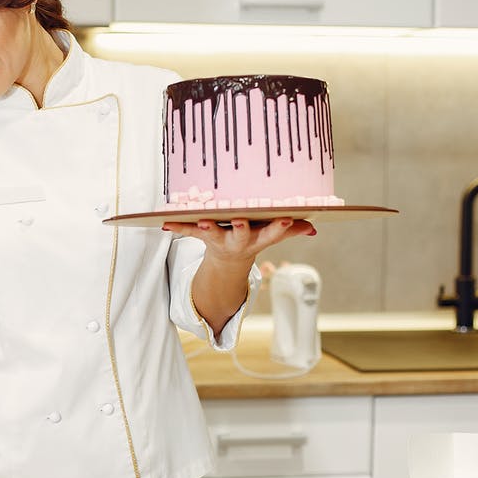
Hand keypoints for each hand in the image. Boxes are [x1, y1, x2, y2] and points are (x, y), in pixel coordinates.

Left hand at [162, 217, 315, 265]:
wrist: (229, 260)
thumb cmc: (254, 237)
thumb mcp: (271, 235)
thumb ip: (290, 230)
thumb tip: (312, 226)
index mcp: (259, 238)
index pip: (273, 233)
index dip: (280, 227)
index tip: (288, 218)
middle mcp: (240, 240)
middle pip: (242, 234)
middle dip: (242, 227)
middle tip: (242, 219)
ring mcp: (220, 239)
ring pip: (214, 233)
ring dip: (208, 227)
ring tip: (203, 222)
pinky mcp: (202, 236)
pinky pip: (188, 230)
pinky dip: (177, 226)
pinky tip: (164, 222)